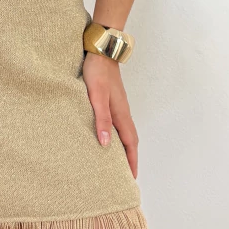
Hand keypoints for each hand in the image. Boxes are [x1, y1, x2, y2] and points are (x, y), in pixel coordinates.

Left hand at [82, 52, 138, 179]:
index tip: (131, 178)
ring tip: (117, 161)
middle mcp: (123, 112)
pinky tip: (107, 136)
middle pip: (130, 140)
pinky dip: (117, 135)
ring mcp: (119, 105)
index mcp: (121, 114)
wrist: (101, 50)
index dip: (131, 161)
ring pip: (125, 132)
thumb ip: (101, 119)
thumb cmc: (97, 72)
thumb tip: (105, 144)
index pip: (130, 144)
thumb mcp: (96, 96)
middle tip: (125, 175)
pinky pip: (118, 124)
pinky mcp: (113, 100)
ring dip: (124, 147)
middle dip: (130, 158)